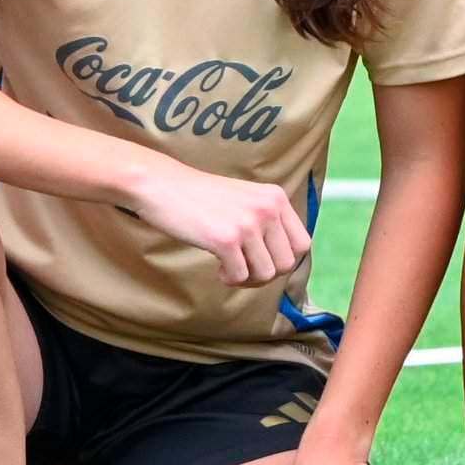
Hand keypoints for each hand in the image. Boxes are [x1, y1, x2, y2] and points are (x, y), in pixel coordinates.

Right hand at [123, 160, 311, 288]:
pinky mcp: (226, 239)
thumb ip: (267, 220)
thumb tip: (283, 261)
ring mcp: (248, 223)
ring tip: (230, 267)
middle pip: (287, 263)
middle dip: (265, 274)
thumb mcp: (245, 199)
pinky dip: (229, 279)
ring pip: (266, 274)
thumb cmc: (200, 197)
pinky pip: (240, 276)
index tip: (261, 259)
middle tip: (243, 268)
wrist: (162, 185)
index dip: (283, 259)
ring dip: (248, 279)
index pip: (302, 244)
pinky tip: (217, 268)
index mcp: (276, 197)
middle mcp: (267, 208)